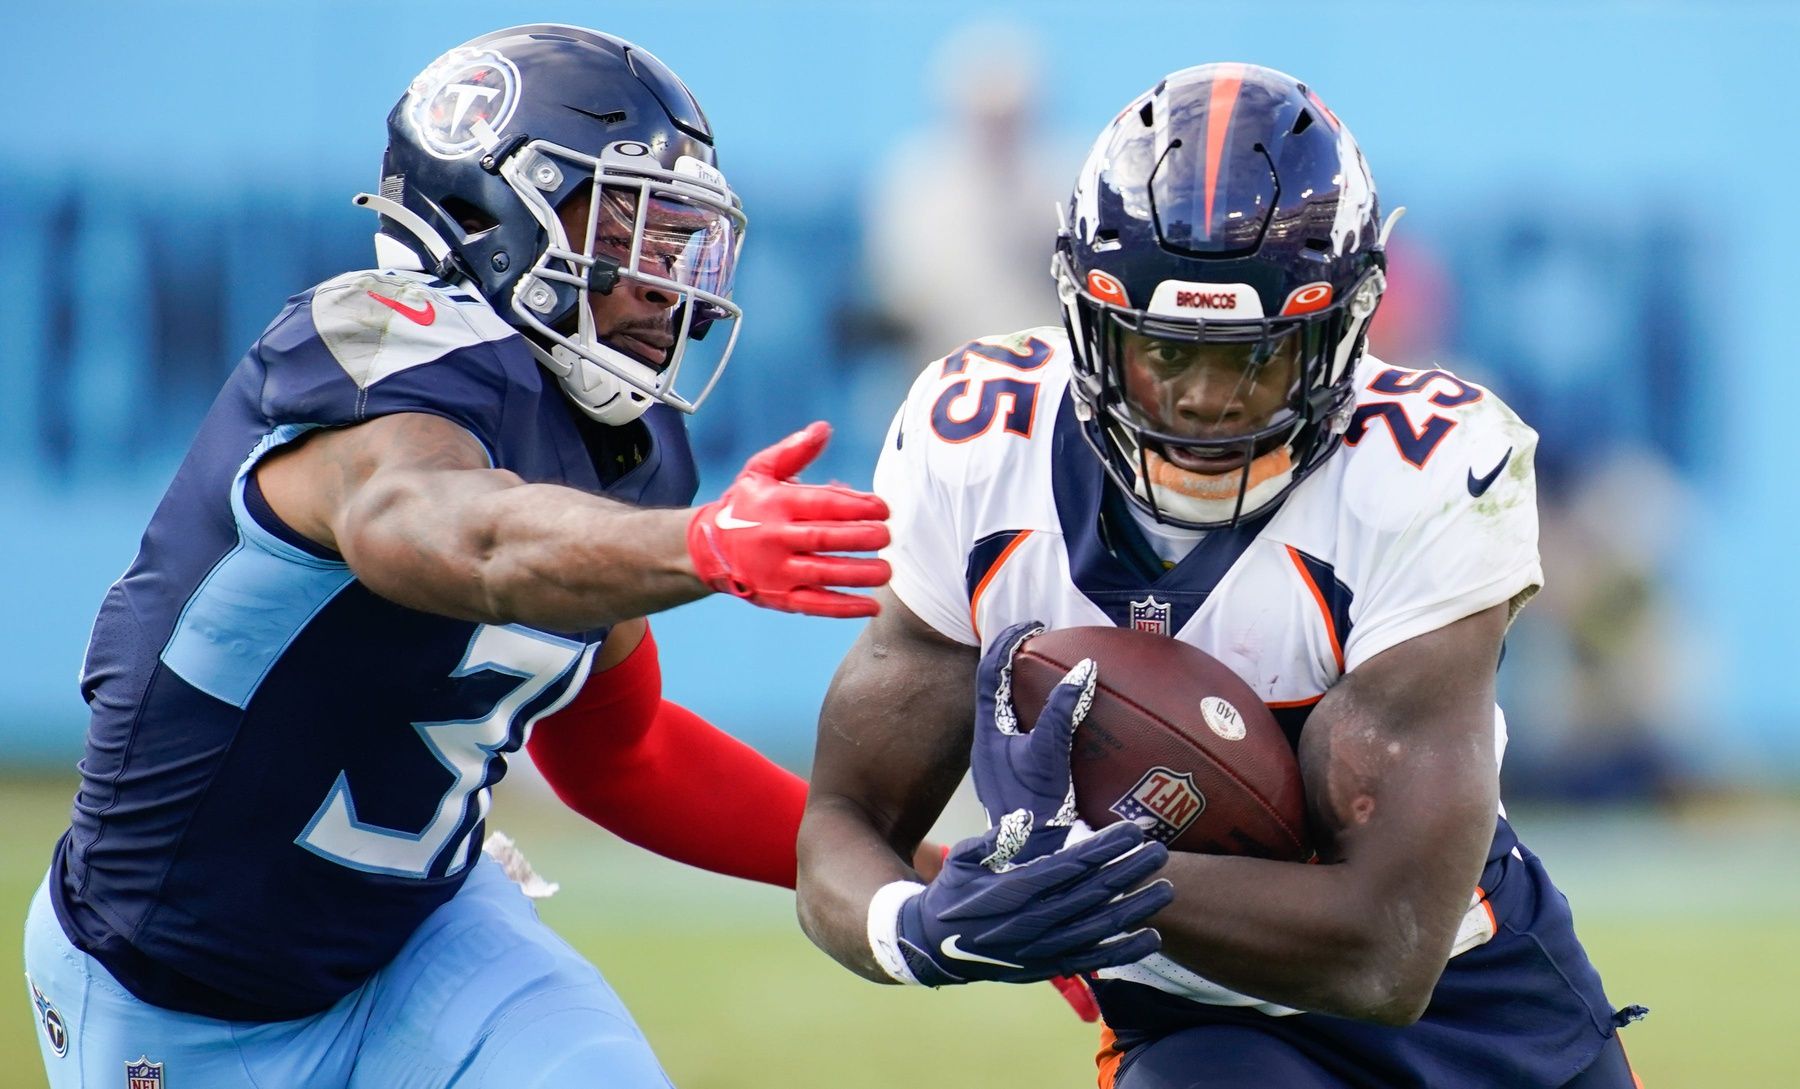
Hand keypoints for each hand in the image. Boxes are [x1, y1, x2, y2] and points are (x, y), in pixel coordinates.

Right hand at [686, 422, 890, 617]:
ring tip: (886, 571)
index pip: (820, 505)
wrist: (707, 547)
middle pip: (823, 539)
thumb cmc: (744, 505)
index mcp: (774, 504)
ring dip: (858, 574)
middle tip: (887, 536)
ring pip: (823, 574)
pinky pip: (814, 605)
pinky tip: (871, 606)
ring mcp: (776, 572)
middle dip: (860, 538)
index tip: (882, 508)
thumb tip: (824, 429)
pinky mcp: (778, 598)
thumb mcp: (760, 470)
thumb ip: (794, 451)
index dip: (855, 506)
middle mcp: (774, 539)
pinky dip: (844, 608)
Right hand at [876, 820, 1170, 986]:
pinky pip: (1093, 960)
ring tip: (1166, 888)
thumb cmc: (953, 893)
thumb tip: (1023, 817)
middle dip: (1130, 871)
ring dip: (1136, 909)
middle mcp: (1033, 922)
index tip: (1132, 831)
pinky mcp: (1047, 966)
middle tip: (1161, 851)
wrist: (934, 946)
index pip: (1070, 866)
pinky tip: (1152, 937)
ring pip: (1099, 928)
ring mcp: (1043, 948)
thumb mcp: (963, 859)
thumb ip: (995, 839)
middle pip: (1093, 894)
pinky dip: (1124, 951)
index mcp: (1013, 891)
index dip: (1105, 848)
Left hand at [970, 620, 1083, 835]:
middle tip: (1041, 644)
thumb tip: (1083, 668)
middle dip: (1013, 660)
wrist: (1027, 855)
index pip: (988, 671)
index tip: (1033, 626)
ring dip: (1024, 687)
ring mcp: (998, 759)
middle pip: (993, 687)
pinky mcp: (1012, 773)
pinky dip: (1036, 713)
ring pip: (1005, 709)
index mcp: (987, 731)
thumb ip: (1063, 711)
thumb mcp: (1050, 754)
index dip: (1007, 643)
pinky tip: (1061, 719)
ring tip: (1050, 672)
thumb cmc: (1034, 807)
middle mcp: (987, 742)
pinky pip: (1020, 729)